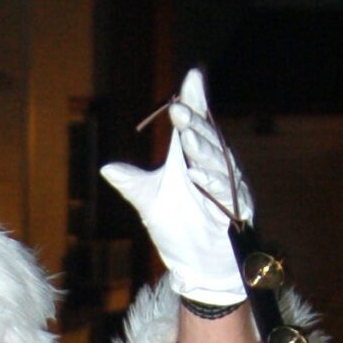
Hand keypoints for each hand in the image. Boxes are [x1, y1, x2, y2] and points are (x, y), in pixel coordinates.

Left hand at [101, 69, 250, 307]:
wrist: (197, 266)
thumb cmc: (178, 229)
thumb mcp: (150, 203)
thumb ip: (132, 183)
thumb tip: (106, 168)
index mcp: (195, 160)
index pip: (195, 125)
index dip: (195, 101)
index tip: (191, 77)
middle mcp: (213, 167)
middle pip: (206, 139)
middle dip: (193, 123)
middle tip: (179, 108)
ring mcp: (227, 186)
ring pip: (217, 162)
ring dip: (202, 149)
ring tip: (188, 138)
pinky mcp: (235, 208)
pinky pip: (226, 192)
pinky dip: (211, 183)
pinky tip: (198, 174)